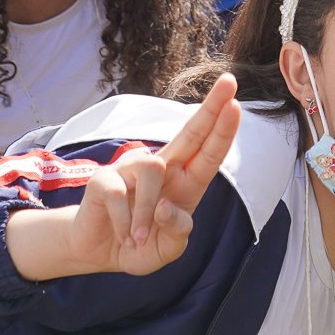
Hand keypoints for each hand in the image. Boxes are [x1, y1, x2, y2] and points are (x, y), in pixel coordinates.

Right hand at [23, 75, 242, 277]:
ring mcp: (131, 169)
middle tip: (229, 81)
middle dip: (211, 108)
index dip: (222, 129)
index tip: (235, 103)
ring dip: (147, 212)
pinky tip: (123, 234)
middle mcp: (162, 169)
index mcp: (185, 184)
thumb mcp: (168, 248)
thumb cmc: (139, 245)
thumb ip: (177, 231)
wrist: (99, 253)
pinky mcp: (105, 178)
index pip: (208, 153)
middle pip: (190, 133)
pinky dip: (125, 224)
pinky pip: (120, 194)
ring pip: (153, 167)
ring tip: (138, 237)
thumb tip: (165, 205)